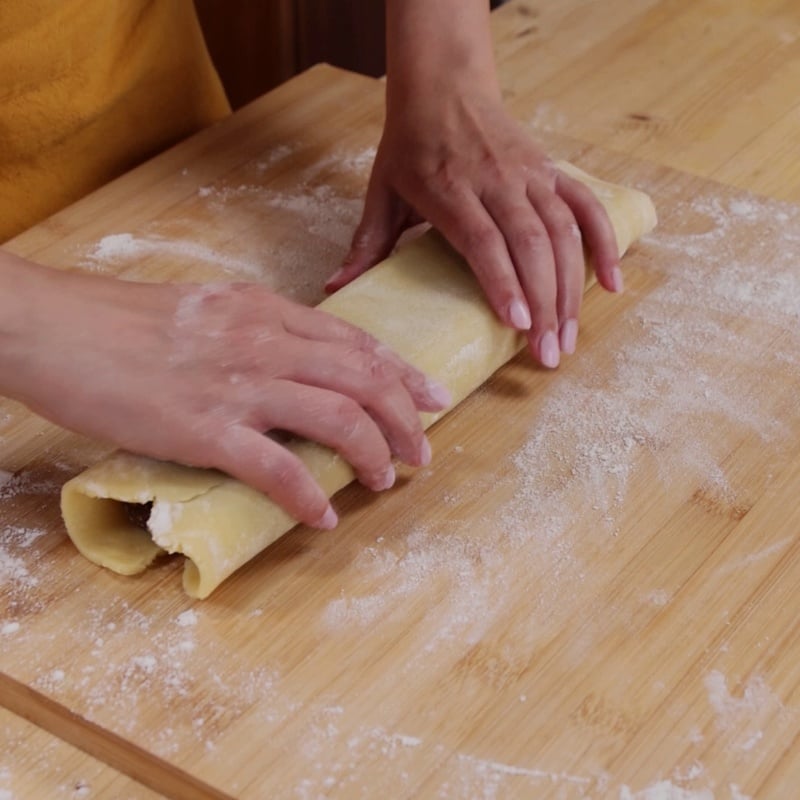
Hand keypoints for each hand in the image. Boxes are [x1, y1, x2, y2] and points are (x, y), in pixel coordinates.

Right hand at [0, 258, 449, 528]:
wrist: (51, 326)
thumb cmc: (119, 320)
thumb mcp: (203, 309)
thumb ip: (253, 331)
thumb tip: (293, 363)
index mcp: (263, 310)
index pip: (355, 341)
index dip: (402, 373)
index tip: (433, 397)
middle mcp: (262, 342)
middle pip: (362, 378)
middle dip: (404, 418)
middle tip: (423, 452)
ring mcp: (236, 384)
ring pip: (336, 417)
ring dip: (372, 453)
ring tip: (386, 481)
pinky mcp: (202, 428)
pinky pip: (276, 466)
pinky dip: (308, 495)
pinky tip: (322, 516)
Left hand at [327, 0, 620, 367]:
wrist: (443, 86)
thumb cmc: (410, 145)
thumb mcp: (381, 191)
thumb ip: (366, 243)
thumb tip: (335, 289)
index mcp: (449, 188)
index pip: (482, 239)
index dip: (502, 281)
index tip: (516, 324)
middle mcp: (495, 181)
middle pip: (530, 243)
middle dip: (543, 303)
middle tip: (548, 354)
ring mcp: (529, 174)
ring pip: (563, 232)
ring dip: (571, 288)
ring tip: (569, 337)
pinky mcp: (551, 170)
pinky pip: (587, 207)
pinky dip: (604, 243)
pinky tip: (611, 284)